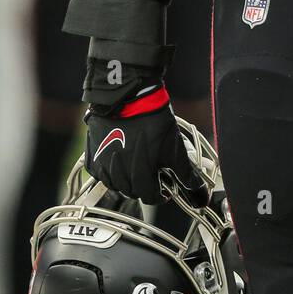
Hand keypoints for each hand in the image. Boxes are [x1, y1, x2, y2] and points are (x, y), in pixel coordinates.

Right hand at [85, 87, 207, 206]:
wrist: (130, 96)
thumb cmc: (154, 121)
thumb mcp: (175, 149)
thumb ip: (187, 175)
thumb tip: (201, 196)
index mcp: (140, 176)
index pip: (150, 198)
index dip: (160, 194)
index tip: (165, 188)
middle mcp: (118, 174)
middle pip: (132, 192)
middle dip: (145, 186)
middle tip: (152, 173)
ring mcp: (102, 165)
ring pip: (115, 184)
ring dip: (127, 179)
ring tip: (136, 164)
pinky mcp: (91, 155)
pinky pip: (100, 172)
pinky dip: (110, 170)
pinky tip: (119, 159)